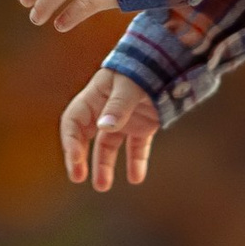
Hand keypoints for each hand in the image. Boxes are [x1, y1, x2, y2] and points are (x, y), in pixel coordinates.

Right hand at [62, 68, 159, 191]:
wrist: (173, 58)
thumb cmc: (146, 65)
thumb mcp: (130, 85)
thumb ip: (118, 105)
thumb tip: (105, 127)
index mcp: (95, 96)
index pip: (74, 122)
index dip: (71, 142)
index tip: (76, 162)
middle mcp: (106, 109)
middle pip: (86, 137)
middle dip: (80, 158)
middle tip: (78, 177)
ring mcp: (124, 118)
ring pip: (109, 146)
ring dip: (105, 166)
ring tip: (103, 186)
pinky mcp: (144, 125)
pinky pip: (136, 147)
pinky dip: (136, 162)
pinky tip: (136, 178)